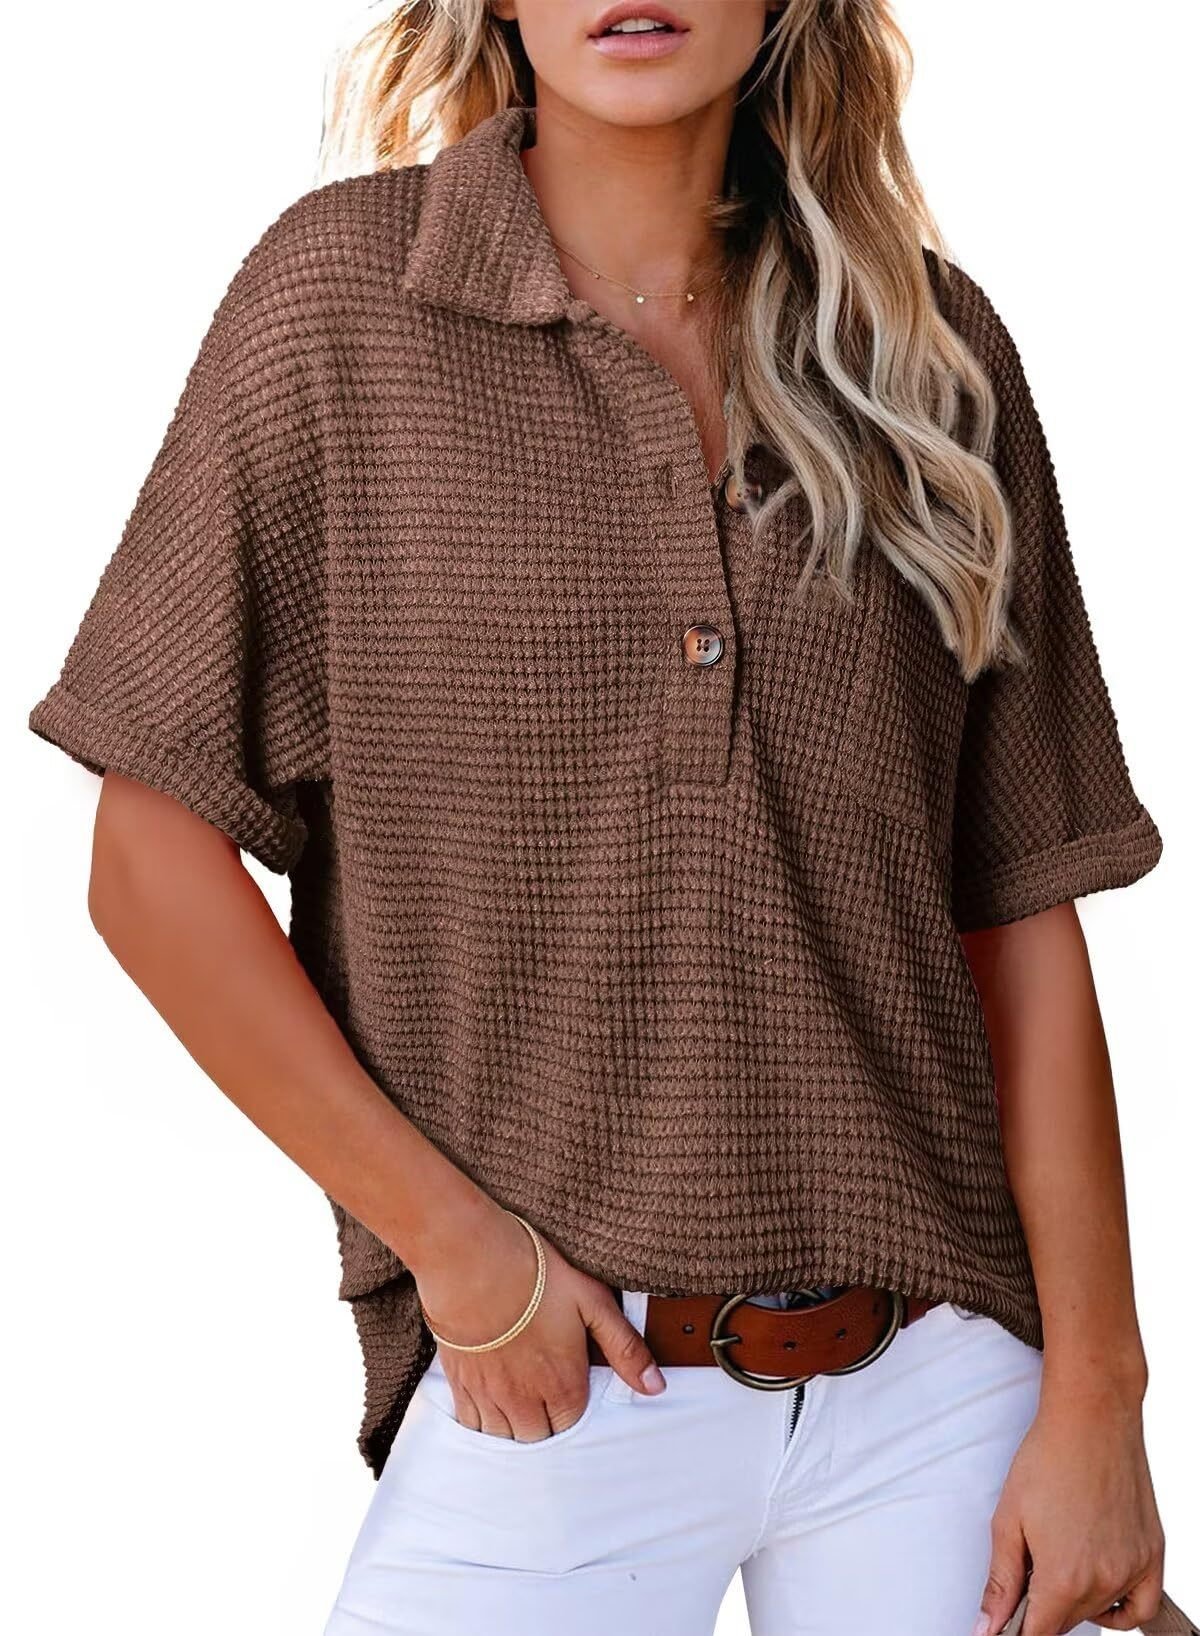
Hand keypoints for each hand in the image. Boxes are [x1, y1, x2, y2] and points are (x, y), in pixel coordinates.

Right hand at [412, 1202, 666, 1440]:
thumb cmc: (536, 1275)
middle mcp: (526, 1402)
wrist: (473, 1261)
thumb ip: (626, 1348)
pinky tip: (490, 1399)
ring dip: (515, 1426)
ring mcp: (490, 1396)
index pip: (573, 1426)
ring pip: (505, 1437)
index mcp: (563, 1386)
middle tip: (547, 1395)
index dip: (575, 1410)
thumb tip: (657, 1387)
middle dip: (546, 1424)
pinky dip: (483, 1421)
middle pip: (540, 1438)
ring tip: (521, 1400)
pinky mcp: (461, 1383)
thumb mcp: (594, 1303)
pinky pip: (472, 1424)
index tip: (572, 1390)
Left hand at [974, 1381, 1164, 1634]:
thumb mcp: (1007, 1520)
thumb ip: (1001, 1582)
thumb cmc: (1046, 1460)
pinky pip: (1141, 1604)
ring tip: (1061, 1556)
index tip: (1009, 1618)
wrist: (1092, 1420)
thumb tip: (987, 1628)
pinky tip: (1101, 1587)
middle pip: (1067, 1622)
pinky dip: (1122, 1607)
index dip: (1018, 1628)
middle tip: (1033, 1564)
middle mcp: (1103, 1582)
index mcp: (1063, 1579)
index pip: (1039, 1634)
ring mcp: (1132, 1570)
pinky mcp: (1152, 1554)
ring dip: (1077, 1600)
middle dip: (1044, 1606)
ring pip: (1100, 1611)